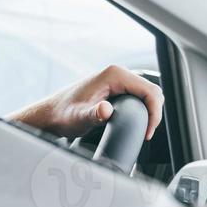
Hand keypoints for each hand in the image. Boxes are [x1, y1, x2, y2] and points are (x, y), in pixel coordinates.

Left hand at [8, 65, 163, 140]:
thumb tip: (106, 110)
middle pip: (152, 91)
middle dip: (154, 113)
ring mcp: (117, 81)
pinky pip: (138, 97)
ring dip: (150, 111)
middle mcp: (118, 74)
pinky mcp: (115, 89)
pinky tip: (137, 123)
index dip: (154, 112)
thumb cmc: (62, 114)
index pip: (150, 90)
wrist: (51, 114)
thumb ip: (93, 114)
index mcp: (114, 74)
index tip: (147, 131)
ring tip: (144, 130)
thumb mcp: (79, 117)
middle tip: (147, 133)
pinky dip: (143, 110)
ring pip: (146, 94)